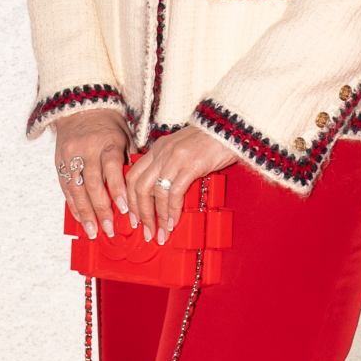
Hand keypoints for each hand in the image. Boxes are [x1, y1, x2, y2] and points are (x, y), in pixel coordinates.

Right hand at [53, 112, 131, 239]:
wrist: (80, 108)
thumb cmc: (108, 126)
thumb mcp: (124, 137)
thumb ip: (128, 161)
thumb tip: (139, 190)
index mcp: (107, 141)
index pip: (111, 168)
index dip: (117, 190)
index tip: (123, 209)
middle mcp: (86, 149)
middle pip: (92, 183)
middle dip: (101, 209)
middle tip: (109, 229)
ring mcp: (70, 156)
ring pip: (76, 189)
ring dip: (85, 213)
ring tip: (93, 231)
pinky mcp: (59, 162)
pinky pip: (65, 187)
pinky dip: (73, 205)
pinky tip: (81, 219)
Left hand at [125, 125, 234, 244]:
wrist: (230, 128)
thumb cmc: (210, 141)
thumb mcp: (182, 150)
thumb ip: (170, 166)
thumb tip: (165, 193)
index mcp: (157, 149)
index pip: (133, 176)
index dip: (130, 199)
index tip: (134, 217)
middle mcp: (162, 152)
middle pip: (139, 187)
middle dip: (140, 213)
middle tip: (146, 230)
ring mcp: (175, 158)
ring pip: (155, 192)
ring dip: (156, 217)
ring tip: (161, 232)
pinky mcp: (191, 165)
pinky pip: (175, 193)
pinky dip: (172, 211)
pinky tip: (174, 221)